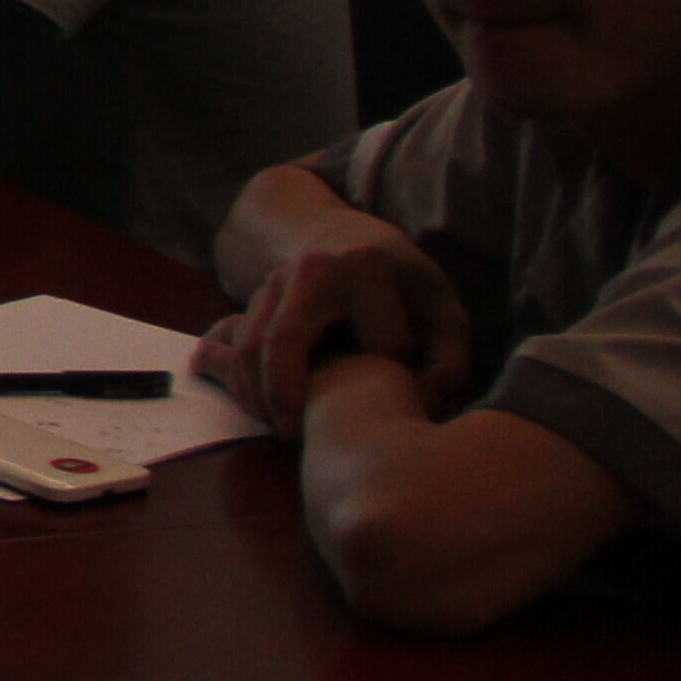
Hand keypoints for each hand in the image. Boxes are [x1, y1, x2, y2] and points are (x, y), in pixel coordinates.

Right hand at [197, 218, 476, 429]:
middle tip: (295, 439)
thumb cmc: (405, 290)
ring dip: (257, 395)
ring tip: (281, 429)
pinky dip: (242, 383)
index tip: (412, 376)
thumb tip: (414, 407)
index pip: (384, 344)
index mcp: (367, 268)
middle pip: (282, 342)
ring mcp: (275, 281)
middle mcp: (311, 270)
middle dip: (284, 396)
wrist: (351, 241)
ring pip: (248, 348)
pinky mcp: (253, 296)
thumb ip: (448, 365)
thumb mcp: (443, 316)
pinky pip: (232, 344)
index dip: (402, 370)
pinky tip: (264, 410)